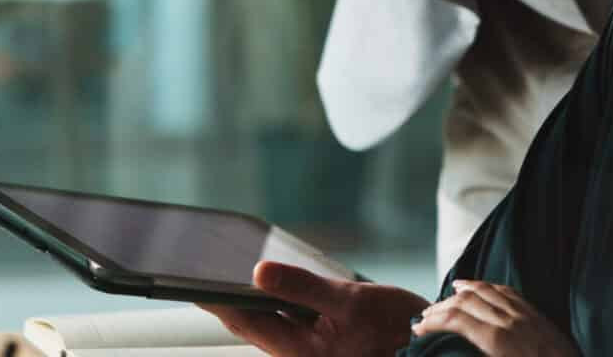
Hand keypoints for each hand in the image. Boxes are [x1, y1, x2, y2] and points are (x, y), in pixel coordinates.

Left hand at [200, 261, 428, 356]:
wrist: (428, 346)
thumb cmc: (393, 330)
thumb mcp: (350, 302)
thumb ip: (302, 287)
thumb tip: (259, 273)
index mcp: (297, 351)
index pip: (241, 319)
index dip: (211, 299)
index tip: (183, 278)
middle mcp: (295, 351)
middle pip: (249, 317)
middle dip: (225, 292)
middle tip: (196, 264)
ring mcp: (306, 343)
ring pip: (266, 314)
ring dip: (249, 292)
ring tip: (222, 264)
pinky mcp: (318, 334)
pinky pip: (286, 312)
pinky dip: (274, 293)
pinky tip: (266, 275)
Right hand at [412, 280, 577, 356]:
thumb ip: (475, 355)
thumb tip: (452, 352)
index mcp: (498, 341)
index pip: (456, 319)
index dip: (432, 322)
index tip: (418, 329)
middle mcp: (510, 321)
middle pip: (467, 301)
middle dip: (442, 306)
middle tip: (426, 316)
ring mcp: (526, 315)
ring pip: (487, 291)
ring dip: (464, 290)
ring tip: (449, 293)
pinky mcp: (538, 315)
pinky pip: (509, 292)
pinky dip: (489, 287)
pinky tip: (482, 288)